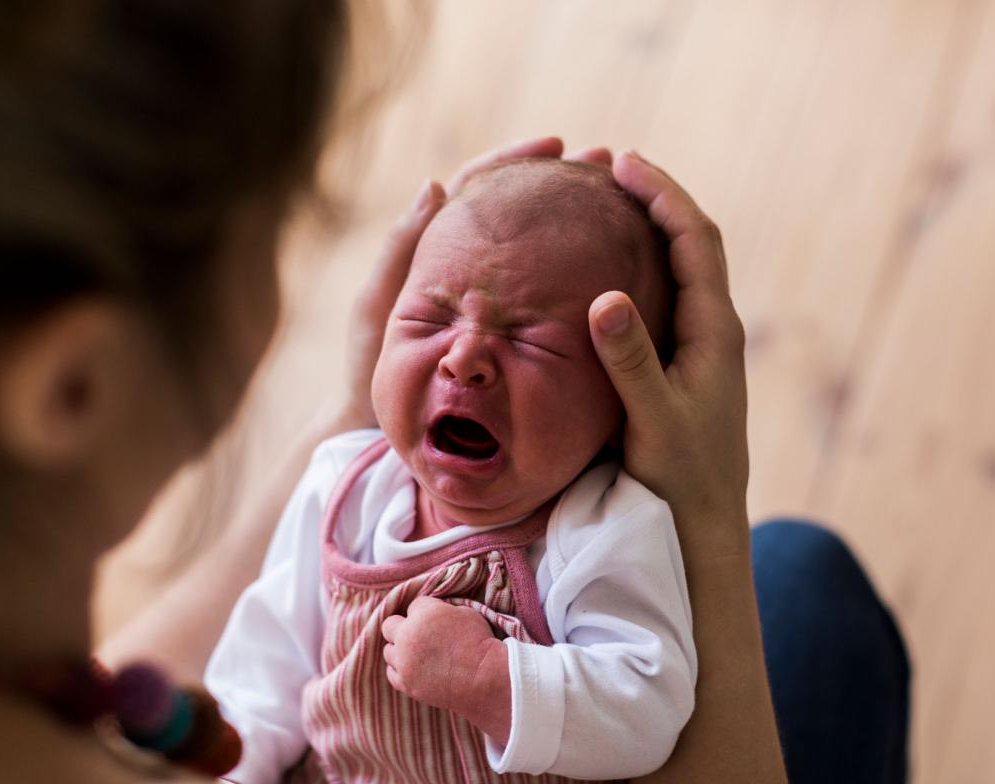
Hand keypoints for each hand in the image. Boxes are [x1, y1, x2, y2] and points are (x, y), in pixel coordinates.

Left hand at [332, 136, 612, 430]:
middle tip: (606, 164)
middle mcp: (474, 267)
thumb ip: (400, 250)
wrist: (382, 427)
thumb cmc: (373, 367)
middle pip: (521, 211)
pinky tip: (613, 267)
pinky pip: (549, 295)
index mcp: (438, 249)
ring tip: (621, 202)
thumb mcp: (379, 306)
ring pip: (540, 250)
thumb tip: (435, 186)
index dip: (516, 161)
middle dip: (563, 183)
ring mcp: (497, 299)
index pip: (480, 187)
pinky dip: (577, 274)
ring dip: (578, 222)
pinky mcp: (514, 331)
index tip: (555, 145)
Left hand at [381, 597, 510, 744]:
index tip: (438, 620)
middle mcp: (407, 636)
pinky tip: (414, 668)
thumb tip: (433, 613)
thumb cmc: (480, 643)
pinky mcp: (405, 683)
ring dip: (400, 649)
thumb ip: (441, 609)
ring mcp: (404, 662)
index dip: (427, 611)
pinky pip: (391, 672)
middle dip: (403, 627)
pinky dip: (400, 669)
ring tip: (419, 654)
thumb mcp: (465, 612)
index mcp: (423, 614)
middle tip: (420, 634)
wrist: (485, 678)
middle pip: (389, 625)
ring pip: (388, 651)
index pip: (414, 605)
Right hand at [588, 151, 749, 546]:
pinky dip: (640, 266)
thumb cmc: (681, 477)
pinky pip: (665, 296)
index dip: (662, 194)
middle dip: (655, 198)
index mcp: (715, 331)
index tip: (622, 162)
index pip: (695, 240)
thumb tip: (606, 297)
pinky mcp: (685, 365)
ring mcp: (702, 347)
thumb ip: (631, 361)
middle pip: (692, 242)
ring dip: (649, 228)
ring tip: (607, 202)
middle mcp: (714, 330)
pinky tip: (607, 270)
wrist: (704, 524)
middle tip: (609, 167)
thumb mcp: (653, 420)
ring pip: (680, 268)